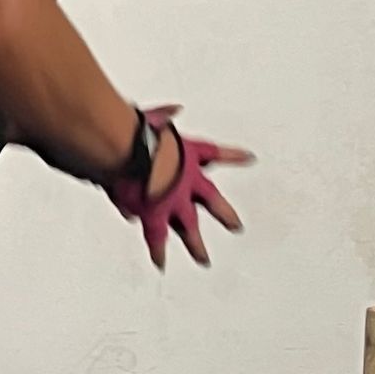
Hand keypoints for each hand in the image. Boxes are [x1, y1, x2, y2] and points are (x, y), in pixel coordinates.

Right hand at [110, 105, 253, 269]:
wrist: (125, 148)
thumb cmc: (135, 129)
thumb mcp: (154, 117)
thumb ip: (164, 114)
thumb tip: (174, 109)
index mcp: (188, 153)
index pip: (217, 154)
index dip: (233, 156)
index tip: (249, 158)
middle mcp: (186, 181)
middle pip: (212, 201)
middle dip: (224, 214)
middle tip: (236, 226)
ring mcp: (172, 201)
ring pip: (189, 229)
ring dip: (196, 245)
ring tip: (204, 259)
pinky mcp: (154, 215)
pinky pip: (157, 239)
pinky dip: (158, 252)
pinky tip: (161, 264)